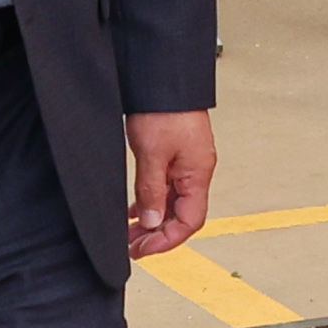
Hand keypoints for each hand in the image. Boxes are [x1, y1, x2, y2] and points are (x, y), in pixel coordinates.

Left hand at [125, 110, 217, 256]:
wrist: (163, 79)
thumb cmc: (164, 109)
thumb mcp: (152, 154)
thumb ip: (153, 191)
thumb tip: (153, 222)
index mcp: (197, 173)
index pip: (189, 221)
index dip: (167, 240)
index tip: (143, 249)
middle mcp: (195, 171)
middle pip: (182, 216)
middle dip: (157, 235)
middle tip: (131, 246)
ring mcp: (186, 163)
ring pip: (173, 203)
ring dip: (153, 221)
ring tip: (130, 233)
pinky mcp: (175, 155)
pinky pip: (167, 188)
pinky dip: (151, 203)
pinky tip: (136, 210)